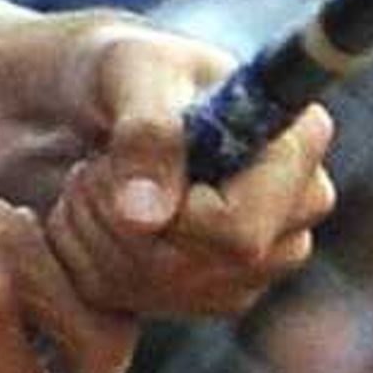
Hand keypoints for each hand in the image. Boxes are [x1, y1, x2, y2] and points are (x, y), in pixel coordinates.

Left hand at [39, 23, 335, 341]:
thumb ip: (146, 132)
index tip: (126, 165)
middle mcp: (292, 209)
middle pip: (206, 268)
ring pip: (164, 288)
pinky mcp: (206, 291)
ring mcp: (254, 260)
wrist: (76, 104)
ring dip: (97, 235)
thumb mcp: (126, 70)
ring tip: (86, 180)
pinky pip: (136, 303)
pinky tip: (86, 216)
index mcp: (295, 144)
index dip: (173, 215)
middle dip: (123, 220)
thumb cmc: (115, 70)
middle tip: (93, 165)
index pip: (242, 229)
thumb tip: (150, 220)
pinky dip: (89, 261)